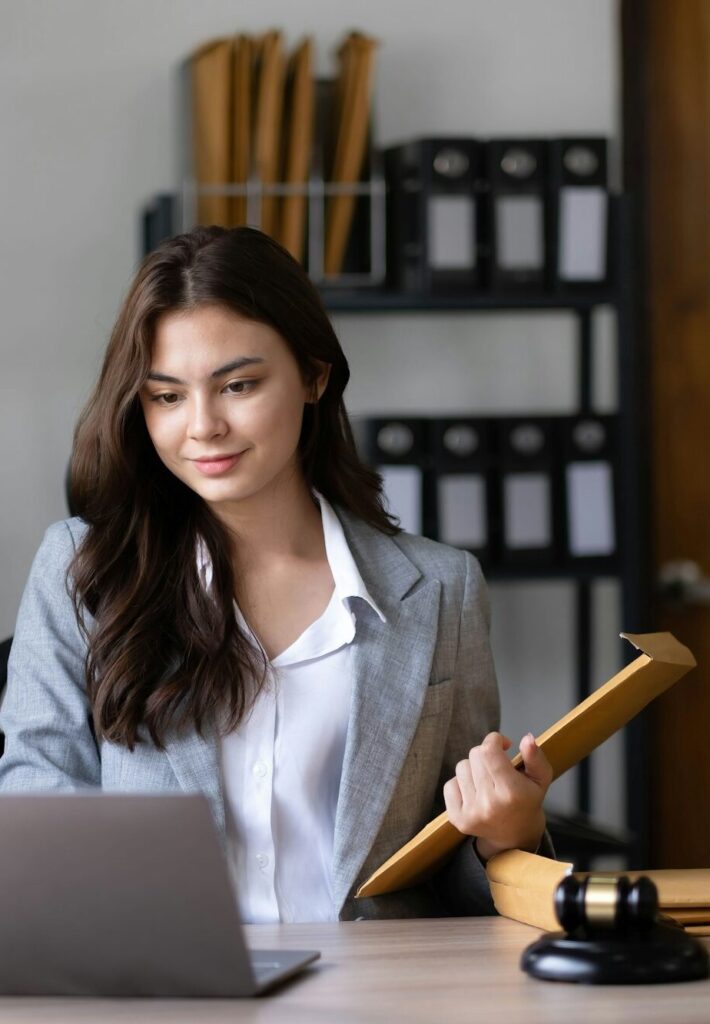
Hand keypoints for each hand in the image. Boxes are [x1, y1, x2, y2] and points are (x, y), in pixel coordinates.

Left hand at [443, 731, 552, 862]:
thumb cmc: (527, 800)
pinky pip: (450, 784)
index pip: (489, 751)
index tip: (502, 744)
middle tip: (497, 766)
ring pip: (461, 767)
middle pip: (475, 755)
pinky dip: (461, 783)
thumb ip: (535, 757)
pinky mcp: (456, 818)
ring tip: (487, 780)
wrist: (515, 835)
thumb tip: (527, 738)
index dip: (494, 740)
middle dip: (486, 754)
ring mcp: (471, 813)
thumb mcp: (540, 779)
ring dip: (473, 768)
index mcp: (511, 792)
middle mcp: (489, 804)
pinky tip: (475, 791)